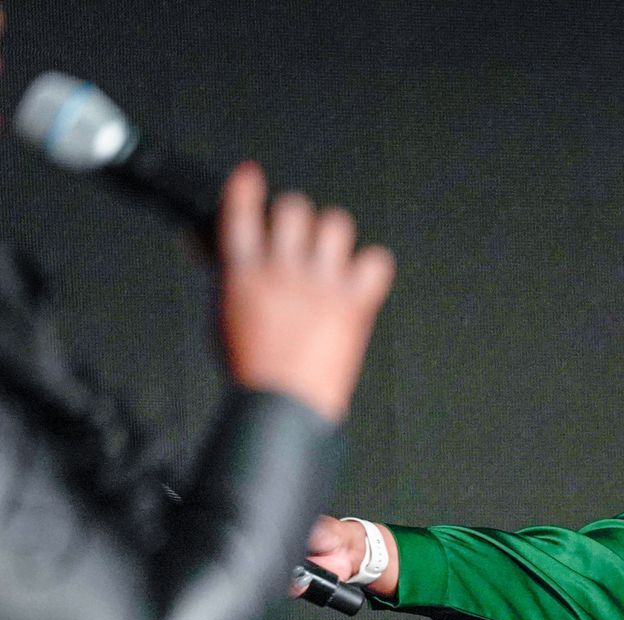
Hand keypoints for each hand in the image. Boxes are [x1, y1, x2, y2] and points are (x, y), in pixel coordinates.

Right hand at [217, 161, 394, 422]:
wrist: (283, 405)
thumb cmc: (253, 370)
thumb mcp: (222, 316)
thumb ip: (225, 276)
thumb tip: (213, 250)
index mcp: (244, 272)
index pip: (240, 211)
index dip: (245, 187)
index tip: (250, 177)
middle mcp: (283, 270)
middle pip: (294, 208)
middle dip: (295, 216)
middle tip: (297, 236)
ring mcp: (322, 284)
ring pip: (336, 223)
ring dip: (332, 235)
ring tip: (329, 256)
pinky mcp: (355, 304)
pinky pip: (377, 262)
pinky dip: (372, 266)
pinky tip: (361, 278)